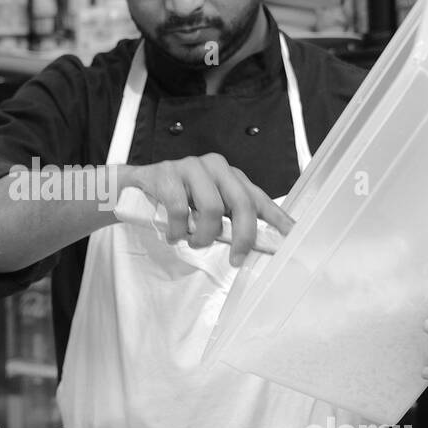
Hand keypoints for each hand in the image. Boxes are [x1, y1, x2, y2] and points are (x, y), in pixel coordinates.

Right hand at [115, 154, 292, 265]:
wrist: (133, 189)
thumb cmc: (176, 202)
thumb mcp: (205, 209)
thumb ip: (228, 221)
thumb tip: (252, 246)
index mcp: (231, 177)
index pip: (260, 198)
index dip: (279, 219)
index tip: (294, 236)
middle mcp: (216, 167)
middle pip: (242, 204)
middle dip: (242, 237)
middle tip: (236, 259)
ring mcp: (192, 168)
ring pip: (212, 210)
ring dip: (202, 236)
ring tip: (192, 242)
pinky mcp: (167, 174)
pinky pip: (180, 211)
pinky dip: (178, 230)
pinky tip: (172, 233)